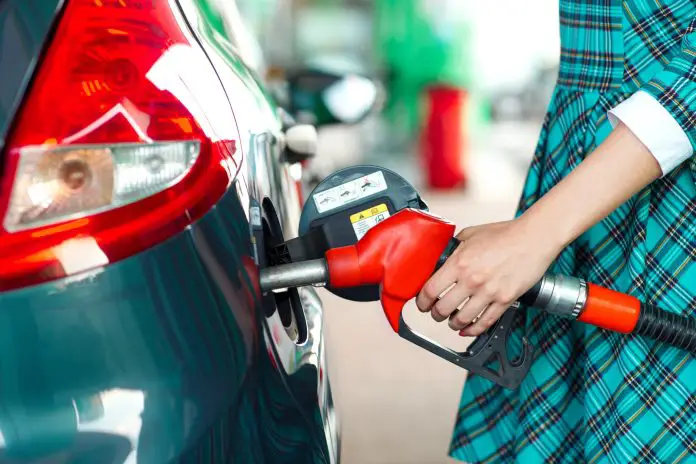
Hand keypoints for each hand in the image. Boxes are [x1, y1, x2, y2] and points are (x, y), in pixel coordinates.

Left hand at [415, 218, 560, 335]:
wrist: (534, 238)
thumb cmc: (505, 233)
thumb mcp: (471, 234)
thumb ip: (455, 247)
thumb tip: (443, 255)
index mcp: (459, 262)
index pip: (430, 290)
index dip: (422, 301)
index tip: (422, 303)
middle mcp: (471, 279)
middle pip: (442, 309)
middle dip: (436, 314)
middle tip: (436, 313)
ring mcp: (489, 292)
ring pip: (461, 319)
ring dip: (453, 323)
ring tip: (452, 321)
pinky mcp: (504, 300)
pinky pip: (484, 322)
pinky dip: (472, 329)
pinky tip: (467, 329)